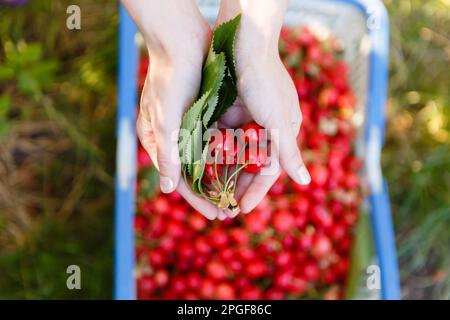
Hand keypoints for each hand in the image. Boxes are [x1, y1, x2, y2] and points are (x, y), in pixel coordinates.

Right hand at [122, 0, 224, 219]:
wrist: (181, 38)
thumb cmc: (169, 77)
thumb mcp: (164, 118)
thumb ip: (167, 153)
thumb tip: (167, 190)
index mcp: (158, 142)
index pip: (180, 181)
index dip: (199, 200)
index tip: (218, 215)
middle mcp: (172, 138)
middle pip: (195, 174)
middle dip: (215, 192)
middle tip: (233, 210)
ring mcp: (188, 126)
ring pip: (208, 160)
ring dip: (224, 174)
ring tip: (242, 190)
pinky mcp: (202, 114)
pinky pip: (216, 140)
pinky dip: (229, 153)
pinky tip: (245, 162)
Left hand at [216, 0, 310, 213]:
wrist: (242, 40)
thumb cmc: (263, 80)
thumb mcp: (278, 120)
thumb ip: (287, 152)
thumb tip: (305, 181)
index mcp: (284, 128)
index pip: (270, 170)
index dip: (256, 191)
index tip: (241, 209)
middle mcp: (266, 124)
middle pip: (250, 162)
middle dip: (237, 182)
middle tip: (222, 203)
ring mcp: (247, 115)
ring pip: (234, 150)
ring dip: (223, 167)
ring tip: (210, 187)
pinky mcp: (230, 106)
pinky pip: (222, 133)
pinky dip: (214, 147)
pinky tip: (201, 161)